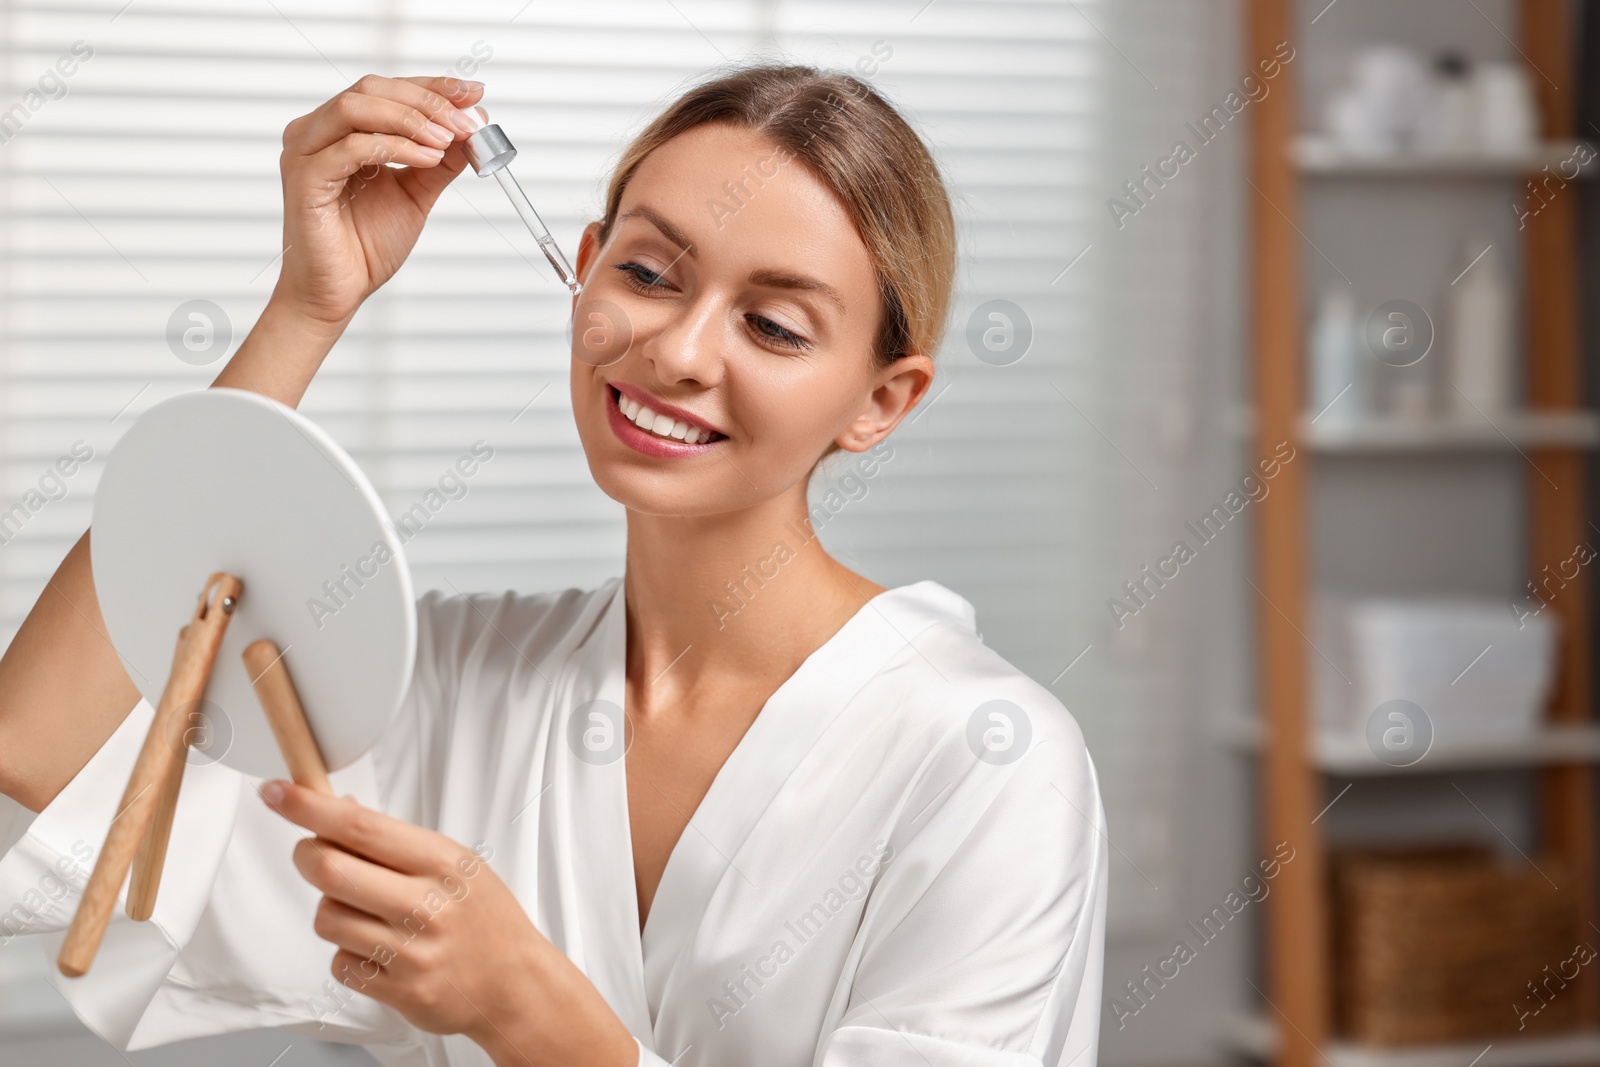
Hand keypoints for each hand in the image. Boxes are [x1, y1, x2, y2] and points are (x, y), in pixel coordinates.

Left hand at [259, 780, 637, 1066]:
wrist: (515, 983)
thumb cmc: (482, 917)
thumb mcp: (455, 864)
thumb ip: (396, 842)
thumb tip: (335, 809)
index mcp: (442, 862)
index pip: (360, 826)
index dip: (309, 807)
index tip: (278, 792)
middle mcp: (427, 904)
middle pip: (330, 871)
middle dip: (306, 856)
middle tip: (311, 853)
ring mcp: (412, 951)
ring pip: (327, 919)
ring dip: (331, 910)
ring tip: (363, 912)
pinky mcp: (399, 991)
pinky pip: (339, 964)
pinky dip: (347, 953)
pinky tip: (378, 948)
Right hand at [273, 75, 484, 327]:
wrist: (339, 292)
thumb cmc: (366, 245)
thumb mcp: (416, 193)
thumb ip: (439, 160)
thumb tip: (472, 128)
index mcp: (340, 130)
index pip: (387, 89)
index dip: (432, 86)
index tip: (473, 93)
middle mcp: (316, 132)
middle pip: (372, 89)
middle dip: (426, 101)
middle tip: (465, 122)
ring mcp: (306, 151)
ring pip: (356, 107)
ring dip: (411, 119)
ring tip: (446, 141)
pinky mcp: (305, 178)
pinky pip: (351, 147)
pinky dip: (395, 147)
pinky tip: (427, 158)